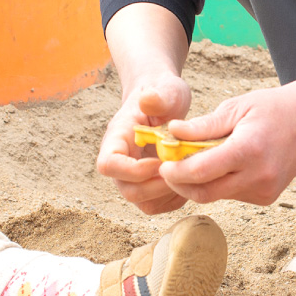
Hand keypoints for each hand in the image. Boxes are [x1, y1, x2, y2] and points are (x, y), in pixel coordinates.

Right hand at [96, 73, 193, 214]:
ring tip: (186, 174)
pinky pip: (157, 205)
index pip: (108, 165)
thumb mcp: (166, 90)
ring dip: (168, 196)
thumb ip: (158, 95)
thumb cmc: (163, 95)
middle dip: (157, 187)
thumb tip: (148, 99)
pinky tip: (188, 179)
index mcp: (117, 138)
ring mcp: (133, 177)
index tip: (160, 160)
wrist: (164, 102)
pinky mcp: (148, 186)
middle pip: (127, 190)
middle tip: (180, 171)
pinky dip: (175, 200)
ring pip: (143, 203)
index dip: (133, 170)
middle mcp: (121, 162)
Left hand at [157, 84, 295, 205]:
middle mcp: (258, 176)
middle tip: (167, 168)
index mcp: (248, 150)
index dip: (174, 171)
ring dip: (199, 183)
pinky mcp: (266, 197)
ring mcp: (264, 190)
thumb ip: (202, 125)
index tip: (161, 163)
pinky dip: (219, 183)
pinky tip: (221, 165)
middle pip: (204, 193)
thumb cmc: (272, 108)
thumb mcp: (235, 108)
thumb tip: (171, 133)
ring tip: (193, 161)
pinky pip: (231, 195)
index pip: (200, 172)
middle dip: (180, 183)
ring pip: (217, 195)